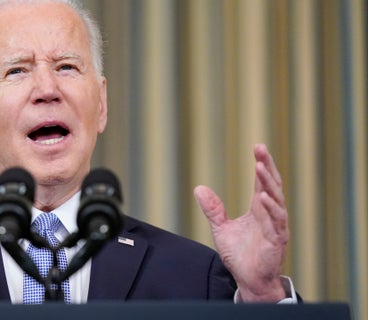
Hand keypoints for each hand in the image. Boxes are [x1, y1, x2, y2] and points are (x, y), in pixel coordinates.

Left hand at [194, 144, 288, 301]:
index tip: (258, 147)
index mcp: (259, 210)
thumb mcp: (221, 228)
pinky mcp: (276, 241)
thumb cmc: (240, 255)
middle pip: (272, 186)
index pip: (262, 183)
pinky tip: (264, 198)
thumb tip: (199, 188)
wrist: (248, 280)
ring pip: (276, 201)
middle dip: (267, 167)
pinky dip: (271, 210)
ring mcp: (275, 227)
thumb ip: (213, 209)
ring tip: (261, 168)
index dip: (261, 165)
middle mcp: (270, 215)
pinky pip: (276, 223)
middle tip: (261, 150)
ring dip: (269, 184)